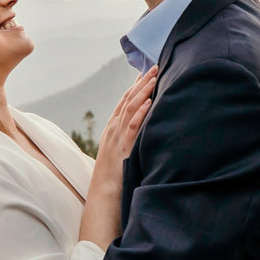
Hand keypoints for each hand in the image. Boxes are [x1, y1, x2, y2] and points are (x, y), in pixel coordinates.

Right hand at [94, 66, 156, 180]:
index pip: (125, 101)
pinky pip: (132, 127)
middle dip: (141, 82)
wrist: (104, 193)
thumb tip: (143, 127)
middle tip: (155, 66)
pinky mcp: (124, 148)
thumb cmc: (115, 174)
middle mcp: (114, 128)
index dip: (135, 85)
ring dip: (143, 92)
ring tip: (154, 77)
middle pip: (128, 99)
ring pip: (130, 109)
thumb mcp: (121, 150)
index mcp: (113, 128)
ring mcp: (118, 137)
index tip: (146, 71)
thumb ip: (129, 136)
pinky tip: (149, 102)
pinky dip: (140, 113)